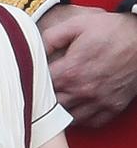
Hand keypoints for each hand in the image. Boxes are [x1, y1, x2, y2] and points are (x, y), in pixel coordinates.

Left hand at [40, 8, 136, 126]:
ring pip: (69, 117)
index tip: (34, 76)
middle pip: (52, 105)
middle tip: (42, 88)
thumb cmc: (110, 30)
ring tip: (58, 98)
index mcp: (70, 71)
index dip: (34, 81)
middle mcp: (83, 90)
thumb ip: (50, 38)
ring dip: (61, 109)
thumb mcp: (76, 25)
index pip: (40, 86)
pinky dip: (81, 117)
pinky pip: (91, 122)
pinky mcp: (113, 106)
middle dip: (45, 97)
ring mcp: (99, 101)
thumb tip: (34, 49)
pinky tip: (76, 106)